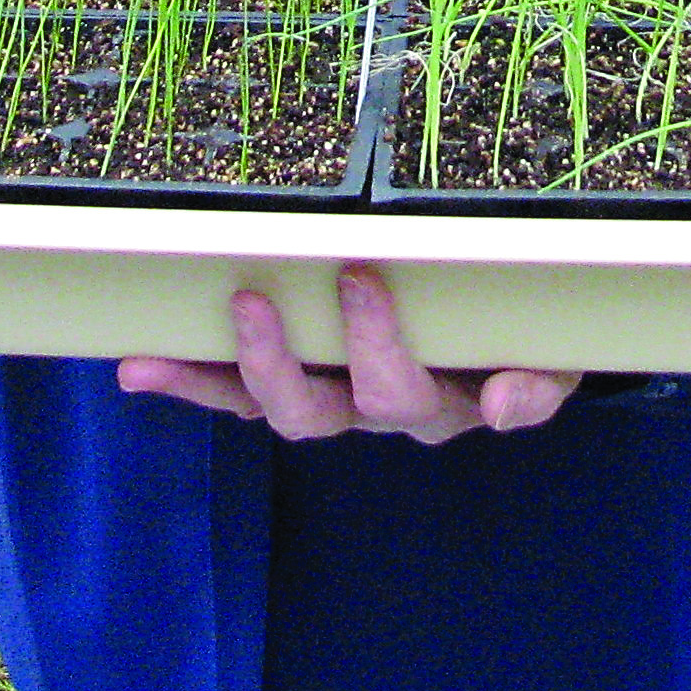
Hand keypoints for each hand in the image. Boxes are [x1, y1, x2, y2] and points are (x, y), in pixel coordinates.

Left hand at [117, 263, 580, 444]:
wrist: (524, 348)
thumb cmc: (531, 336)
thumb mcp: (555, 358)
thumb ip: (537, 381)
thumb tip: (509, 399)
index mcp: (438, 400)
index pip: (401, 390)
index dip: (375, 347)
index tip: (359, 278)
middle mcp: (377, 408)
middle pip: (322, 412)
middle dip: (285, 359)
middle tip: (253, 299)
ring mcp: (334, 399)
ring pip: (271, 407)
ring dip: (214, 378)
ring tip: (154, 353)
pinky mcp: (296, 382)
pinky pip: (234, 393)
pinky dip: (189, 383)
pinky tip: (135, 370)